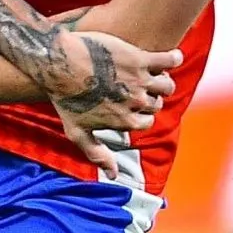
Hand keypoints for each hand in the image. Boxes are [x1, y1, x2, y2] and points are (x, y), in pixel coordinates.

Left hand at [48, 31, 181, 177]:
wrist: (58, 64)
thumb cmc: (65, 98)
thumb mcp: (77, 132)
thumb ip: (97, 155)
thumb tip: (114, 176)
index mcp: (125, 121)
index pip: (147, 122)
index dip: (140, 114)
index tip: (131, 105)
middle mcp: (136, 103)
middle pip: (156, 104)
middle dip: (150, 98)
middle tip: (138, 88)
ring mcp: (139, 80)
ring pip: (167, 85)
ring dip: (163, 81)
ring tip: (155, 75)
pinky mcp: (139, 58)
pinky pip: (168, 60)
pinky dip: (173, 58)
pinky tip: (173, 56)